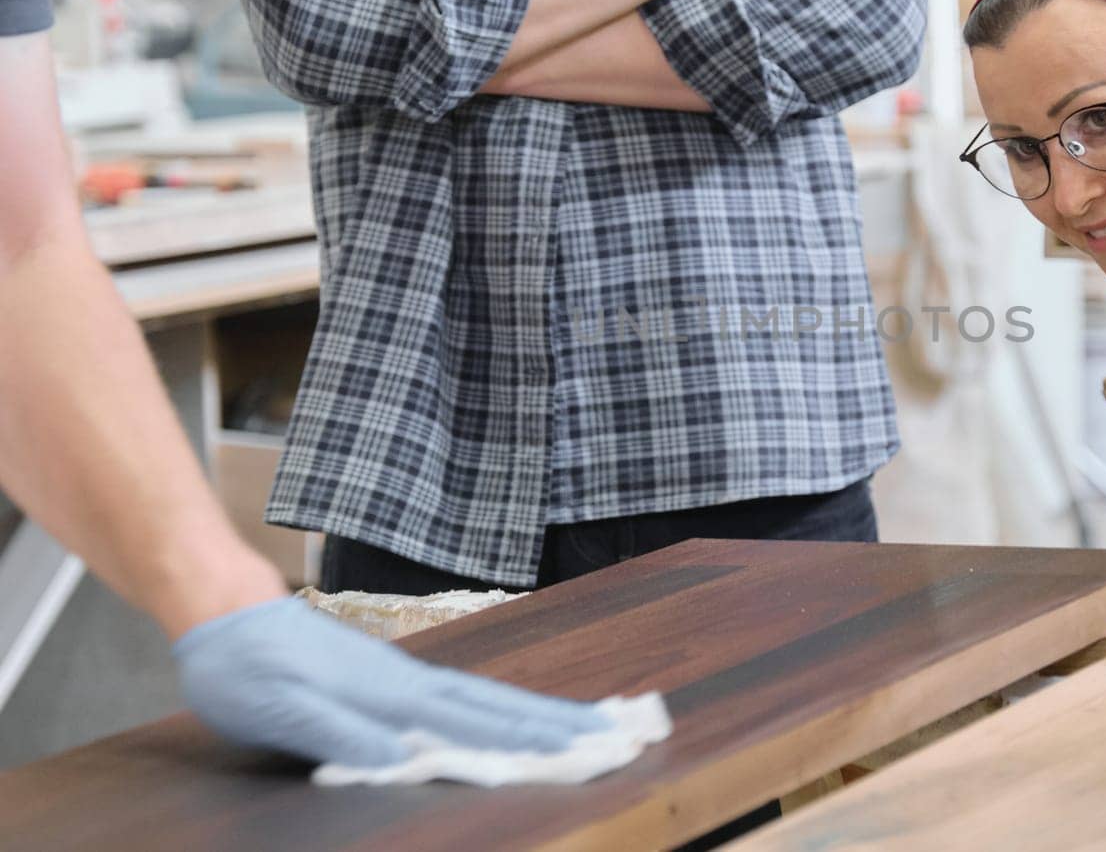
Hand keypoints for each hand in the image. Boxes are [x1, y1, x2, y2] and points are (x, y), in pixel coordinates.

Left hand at [173, 597, 611, 765]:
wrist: (227, 609)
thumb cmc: (244, 666)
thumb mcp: (278, 709)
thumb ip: (337, 732)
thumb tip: (398, 757)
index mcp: (392, 697)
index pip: (478, 726)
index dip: (533, 743)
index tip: (588, 751)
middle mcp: (412, 684)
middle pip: (499, 707)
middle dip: (560, 724)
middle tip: (616, 735)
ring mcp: (405, 677)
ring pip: (486, 698)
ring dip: (540, 714)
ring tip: (586, 724)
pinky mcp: (391, 676)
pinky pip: (463, 696)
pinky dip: (501, 707)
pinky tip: (509, 714)